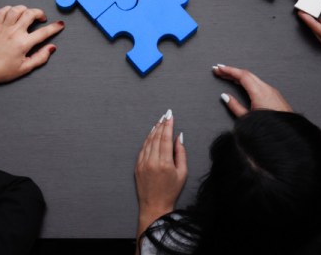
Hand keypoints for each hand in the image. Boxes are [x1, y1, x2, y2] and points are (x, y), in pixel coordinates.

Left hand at [0, 6, 63, 92]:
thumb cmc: (2, 71)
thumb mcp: (25, 68)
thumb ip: (40, 57)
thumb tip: (51, 47)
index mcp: (23, 44)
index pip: (43, 32)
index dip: (54, 28)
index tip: (59, 25)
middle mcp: (14, 32)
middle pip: (30, 14)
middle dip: (40, 13)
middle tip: (42, 19)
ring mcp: (3, 27)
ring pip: (17, 9)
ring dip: (25, 9)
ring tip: (28, 15)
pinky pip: (3, 10)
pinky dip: (10, 9)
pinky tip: (14, 15)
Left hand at [135, 110, 186, 245]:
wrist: (154, 205)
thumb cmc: (171, 191)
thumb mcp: (182, 173)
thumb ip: (180, 153)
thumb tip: (178, 137)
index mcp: (165, 163)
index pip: (166, 137)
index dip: (168, 124)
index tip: (170, 115)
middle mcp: (152, 161)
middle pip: (157, 137)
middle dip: (162, 124)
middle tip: (166, 115)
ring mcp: (143, 163)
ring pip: (148, 141)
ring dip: (154, 129)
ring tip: (160, 121)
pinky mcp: (137, 166)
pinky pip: (143, 148)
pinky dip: (147, 139)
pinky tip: (151, 133)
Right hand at [214, 66, 320, 155]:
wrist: (289, 134)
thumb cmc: (270, 128)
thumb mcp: (248, 119)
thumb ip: (235, 106)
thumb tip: (226, 97)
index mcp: (259, 93)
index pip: (242, 75)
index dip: (229, 70)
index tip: (219, 68)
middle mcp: (267, 89)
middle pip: (247, 74)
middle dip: (231, 71)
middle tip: (219, 71)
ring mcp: (272, 91)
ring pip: (253, 78)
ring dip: (239, 76)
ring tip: (227, 76)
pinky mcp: (274, 95)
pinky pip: (259, 83)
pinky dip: (248, 81)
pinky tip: (242, 83)